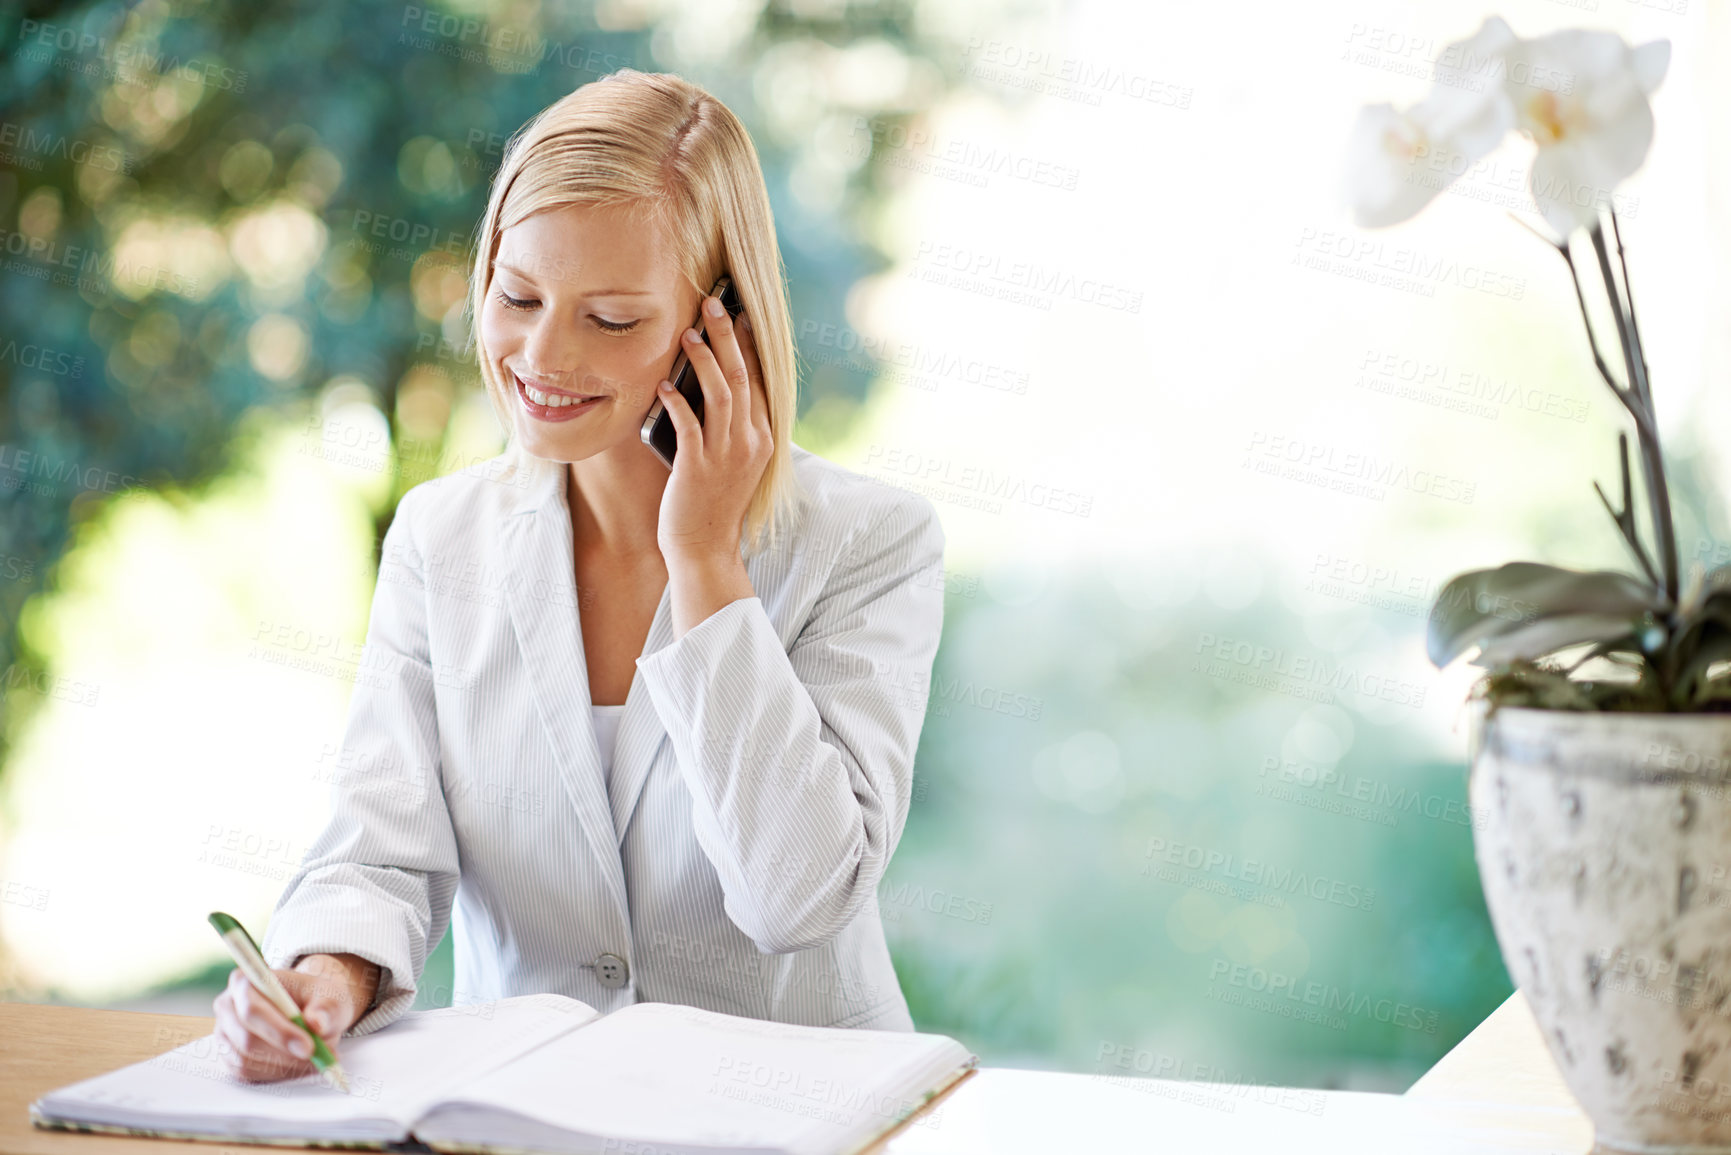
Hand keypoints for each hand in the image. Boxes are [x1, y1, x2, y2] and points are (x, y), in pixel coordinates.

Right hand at [212, 952, 378, 1082]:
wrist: (312, 1007)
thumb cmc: (317, 998)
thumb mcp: (331, 995)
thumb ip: (326, 1008)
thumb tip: (316, 1024)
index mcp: (245, 981)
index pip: (253, 1010)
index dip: (279, 1031)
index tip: (309, 1047)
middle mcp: (228, 1007)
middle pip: (247, 1040)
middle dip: (285, 1053)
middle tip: (318, 1057)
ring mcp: (225, 1034)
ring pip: (248, 1061)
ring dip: (285, 1065)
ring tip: (316, 1057)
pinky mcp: (230, 1057)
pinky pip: (249, 1074)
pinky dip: (277, 1073)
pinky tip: (300, 1064)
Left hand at [654, 295, 773, 564]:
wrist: (705, 549)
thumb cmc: (712, 504)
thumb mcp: (731, 462)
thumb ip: (728, 427)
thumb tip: (706, 386)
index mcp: (761, 439)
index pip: (759, 381)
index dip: (748, 345)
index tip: (738, 315)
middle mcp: (749, 443)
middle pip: (742, 377)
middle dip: (726, 337)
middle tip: (712, 303)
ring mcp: (726, 456)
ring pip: (721, 396)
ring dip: (704, 361)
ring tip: (687, 335)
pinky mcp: (698, 469)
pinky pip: (689, 427)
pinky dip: (677, 402)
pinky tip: (663, 385)